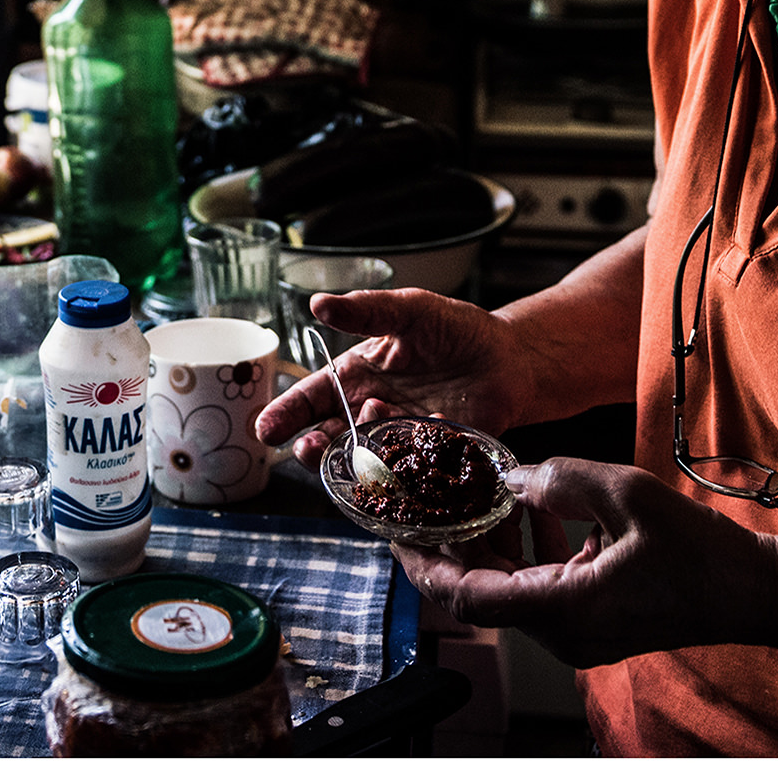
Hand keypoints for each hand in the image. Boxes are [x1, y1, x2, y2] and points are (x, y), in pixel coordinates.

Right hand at [255, 288, 535, 462]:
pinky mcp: (430, 459)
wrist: (511, 358)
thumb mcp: (410, 310)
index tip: (267, 428)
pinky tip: (399, 461)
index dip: (287, 413)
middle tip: (307, 449)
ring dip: (352, 460)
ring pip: (362, 459)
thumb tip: (318, 303)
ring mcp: (400, 437)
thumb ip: (367, 309)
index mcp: (358, 375)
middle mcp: (372, 410)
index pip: (312, 396)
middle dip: (312, 447)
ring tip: (352, 452)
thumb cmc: (457, 329)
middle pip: (329, 436)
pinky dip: (396, 471)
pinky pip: (405, 473)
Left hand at [391, 457, 766, 668]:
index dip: (422, 564)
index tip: (394, 531)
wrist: (754, 594)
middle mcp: (561, 632)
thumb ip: (560, 480)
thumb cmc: (702, 553)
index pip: (466, 596)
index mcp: (562, 609)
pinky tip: (533, 511)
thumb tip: (511, 477)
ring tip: (476, 495)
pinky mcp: (592, 623)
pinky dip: (526, 553)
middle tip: (425, 503)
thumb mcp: (625, 494)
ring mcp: (576, 633)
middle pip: (479, 593)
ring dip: (489, 545)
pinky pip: (540, 589)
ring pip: (508, 589)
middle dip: (449, 546)